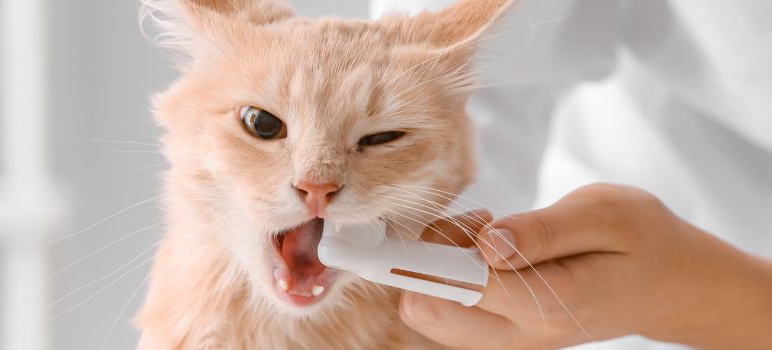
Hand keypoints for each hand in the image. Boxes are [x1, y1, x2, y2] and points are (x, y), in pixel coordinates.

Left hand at [402, 183, 771, 348]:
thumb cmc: (642, 239)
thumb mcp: (606, 214)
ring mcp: (509, 339)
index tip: (375, 238)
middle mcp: (520, 332)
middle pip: (426, 308)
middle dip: (423, 258)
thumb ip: (542, 231)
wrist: (672, 283)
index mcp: (547, 301)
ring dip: (436, 266)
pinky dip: (449, 276)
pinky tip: (489, 246)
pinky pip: (449, 312)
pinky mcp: (504, 333)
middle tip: (473, 221)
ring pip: (431, 313)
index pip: (454, 285)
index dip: (410, 257)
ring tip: (488, 231)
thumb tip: (486, 241)